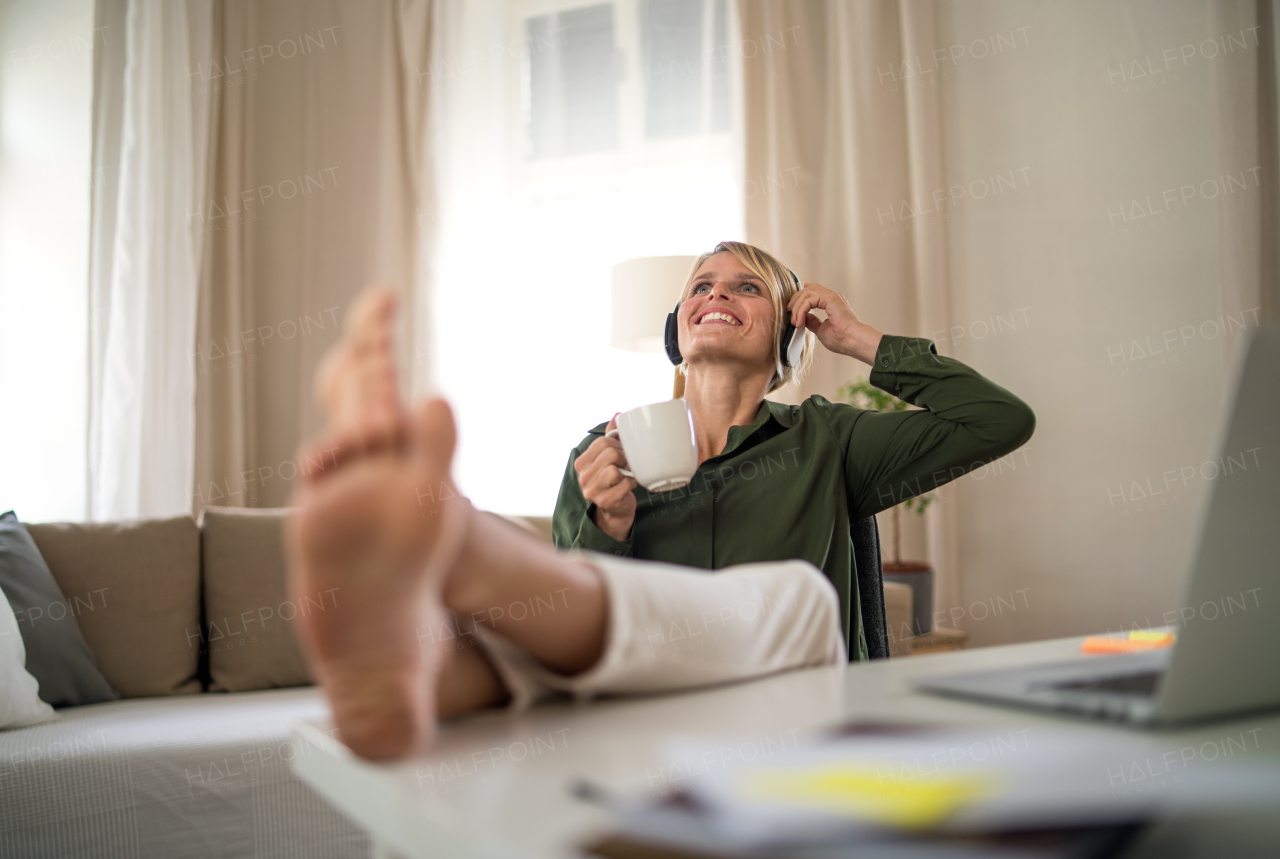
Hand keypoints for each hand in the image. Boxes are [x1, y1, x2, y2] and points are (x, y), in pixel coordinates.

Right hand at [573, 415, 637, 541]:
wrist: (616, 508)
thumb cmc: (614, 479)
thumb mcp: (610, 456)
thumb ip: (612, 436)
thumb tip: (618, 415)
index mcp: (581, 463)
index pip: (602, 442)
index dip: (618, 445)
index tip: (622, 452)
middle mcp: (582, 477)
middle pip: (610, 454)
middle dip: (624, 457)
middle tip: (626, 464)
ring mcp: (591, 490)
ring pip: (615, 469)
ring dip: (627, 472)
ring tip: (625, 475)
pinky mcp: (604, 501)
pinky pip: (624, 484)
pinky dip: (631, 483)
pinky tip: (627, 486)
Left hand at [786, 282, 882, 364]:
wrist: (852, 341)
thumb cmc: (842, 339)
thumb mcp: (821, 329)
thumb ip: (812, 322)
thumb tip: (803, 318)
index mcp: (832, 303)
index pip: (814, 292)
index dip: (801, 295)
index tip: (791, 305)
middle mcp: (832, 297)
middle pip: (808, 290)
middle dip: (795, 301)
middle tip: (789, 313)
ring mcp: (832, 296)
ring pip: (807, 293)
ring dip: (797, 307)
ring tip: (795, 321)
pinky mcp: (830, 298)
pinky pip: (809, 300)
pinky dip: (801, 310)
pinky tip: (799, 321)